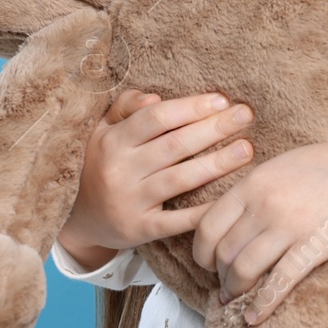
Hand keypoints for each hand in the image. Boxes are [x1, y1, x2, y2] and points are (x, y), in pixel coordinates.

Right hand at [57, 89, 256, 266]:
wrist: (81, 219)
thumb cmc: (101, 163)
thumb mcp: (103, 130)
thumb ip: (126, 108)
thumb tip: (154, 97)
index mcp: (112, 141)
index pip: (157, 118)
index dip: (191, 107)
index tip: (222, 100)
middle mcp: (119, 170)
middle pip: (174, 145)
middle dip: (213, 128)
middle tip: (246, 115)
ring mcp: (129, 202)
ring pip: (180, 179)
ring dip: (216, 163)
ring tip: (246, 149)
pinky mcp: (139, 230)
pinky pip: (177, 221)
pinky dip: (203, 212)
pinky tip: (230, 199)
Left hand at [192, 136, 327, 324]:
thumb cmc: (325, 167)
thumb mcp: (277, 168)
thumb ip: (250, 192)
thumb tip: (224, 220)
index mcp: (253, 183)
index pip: (207, 225)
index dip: (202, 252)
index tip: (207, 263)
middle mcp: (265, 204)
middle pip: (224, 252)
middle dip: (220, 275)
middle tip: (226, 284)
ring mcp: (290, 226)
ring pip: (244, 269)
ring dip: (236, 291)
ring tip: (237, 299)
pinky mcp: (315, 246)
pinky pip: (280, 282)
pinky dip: (263, 305)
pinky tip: (255, 318)